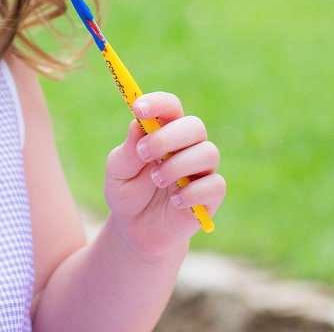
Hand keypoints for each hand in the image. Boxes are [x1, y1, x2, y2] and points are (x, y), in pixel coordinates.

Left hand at [103, 92, 225, 260]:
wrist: (134, 230)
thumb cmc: (127, 192)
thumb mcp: (118, 170)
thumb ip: (128, 149)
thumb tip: (138, 124)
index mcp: (163, 132)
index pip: (170, 107)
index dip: (158, 103)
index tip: (138, 108)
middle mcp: (187, 146)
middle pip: (194, 126)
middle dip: (168, 137)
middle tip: (143, 154)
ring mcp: (201, 170)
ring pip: (208, 153)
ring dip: (178, 165)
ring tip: (155, 179)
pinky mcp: (210, 196)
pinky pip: (215, 185)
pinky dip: (192, 192)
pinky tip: (174, 201)